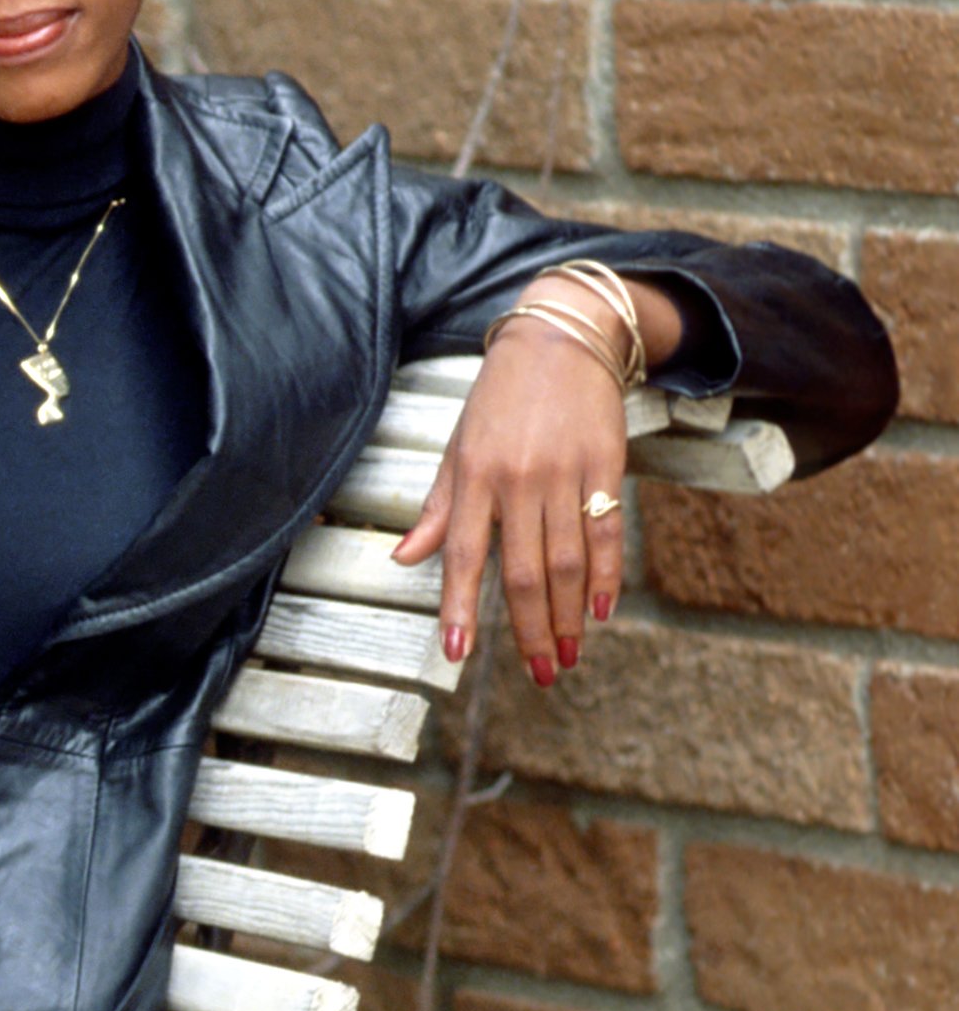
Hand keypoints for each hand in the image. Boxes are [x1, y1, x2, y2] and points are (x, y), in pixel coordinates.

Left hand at [395, 275, 680, 682]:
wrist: (560, 337)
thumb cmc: (499, 399)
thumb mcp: (457, 447)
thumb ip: (437, 508)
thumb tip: (402, 558)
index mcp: (474, 477)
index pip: (462, 555)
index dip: (459, 608)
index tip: (457, 655)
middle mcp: (518, 480)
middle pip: (524, 571)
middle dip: (529, 630)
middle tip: (541, 673)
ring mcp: (565, 473)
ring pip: (568, 560)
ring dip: (568, 615)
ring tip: (569, 654)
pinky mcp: (606, 465)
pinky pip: (608, 531)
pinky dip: (608, 574)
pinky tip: (603, 609)